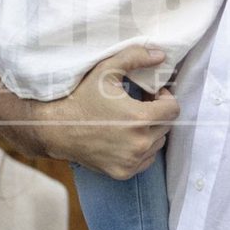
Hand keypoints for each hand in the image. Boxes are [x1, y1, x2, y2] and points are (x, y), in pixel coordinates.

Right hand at [42, 46, 179, 177]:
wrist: (56, 129)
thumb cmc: (81, 97)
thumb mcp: (106, 70)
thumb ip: (135, 57)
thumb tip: (160, 55)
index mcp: (139, 118)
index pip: (174, 109)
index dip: (165, 98)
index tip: (151, 94)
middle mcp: (139, 143)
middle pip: (166, 126)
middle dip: (157, 113)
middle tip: (139, 104)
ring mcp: (132, 161)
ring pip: (158, 143)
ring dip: (151, 131)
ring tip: (131, 120)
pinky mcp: (124, 173)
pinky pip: (146, 160)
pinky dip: (142, 148)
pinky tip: (125, 136)